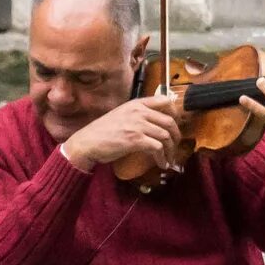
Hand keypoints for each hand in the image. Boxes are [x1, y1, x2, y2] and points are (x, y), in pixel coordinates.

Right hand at [59, 93, 184, 174]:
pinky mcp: (136, 139)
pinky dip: (162, 158)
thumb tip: (154, 124)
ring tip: (168, 159)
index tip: (175, 125)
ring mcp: (138, 125)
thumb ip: (137, 115)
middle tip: (175, 146)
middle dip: (176, 136)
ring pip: (166, 136)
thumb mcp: (121, 115)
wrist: (87, 142)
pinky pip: (158, 148)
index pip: (164, 101)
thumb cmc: (102, 132)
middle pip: (169, 121)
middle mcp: (139, 111)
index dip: (175, 113)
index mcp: (136, 104)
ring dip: (170, 150)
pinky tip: (161, 164)